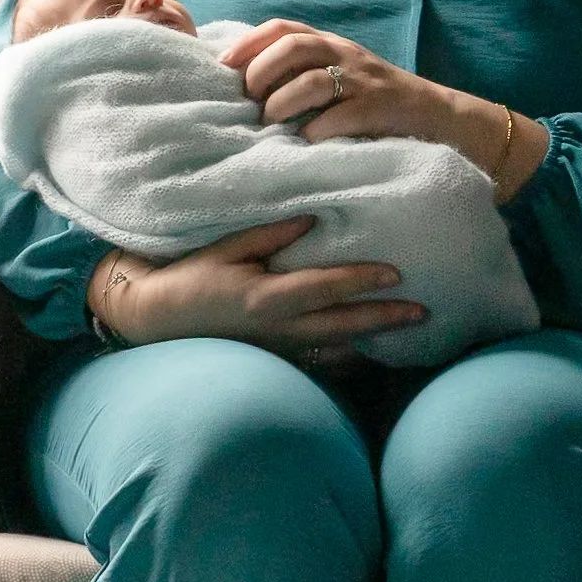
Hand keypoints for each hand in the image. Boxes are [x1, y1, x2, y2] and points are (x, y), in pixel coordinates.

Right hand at [90, 218, 425, 361]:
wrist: (156, 318)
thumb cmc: (190, 276)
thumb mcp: (227, 246)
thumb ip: (271, 233)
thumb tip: (313, 216)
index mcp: (268, 298)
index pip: (326, 289)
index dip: (362, 281)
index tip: (397, 273)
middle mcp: (279, 331)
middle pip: (344, 327)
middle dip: (386, 320)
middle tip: (424, 312)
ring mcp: (279, 352)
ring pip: (338, 351)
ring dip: (374, 342)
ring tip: (409, 331)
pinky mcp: (275, 362)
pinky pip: (322, 364)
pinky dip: (350, 358)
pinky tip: (371, 352)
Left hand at [221, 18, 451, 145]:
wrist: (433, 114)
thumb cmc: (371, 98)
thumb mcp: (336, 73)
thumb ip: (300, 71)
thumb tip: (243, 83)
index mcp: (329, 44)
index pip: (282, 28)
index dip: (248, 43)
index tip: (222, 65)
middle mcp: (344, 54)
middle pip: (293, 46)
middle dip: (261, 70)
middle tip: (249, 98)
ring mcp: (362, 80)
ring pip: (312, 80)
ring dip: (283, 102)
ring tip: (270, 122)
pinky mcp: (378, 108)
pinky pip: (339, 117)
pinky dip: (315, 131)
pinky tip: (306, 142)